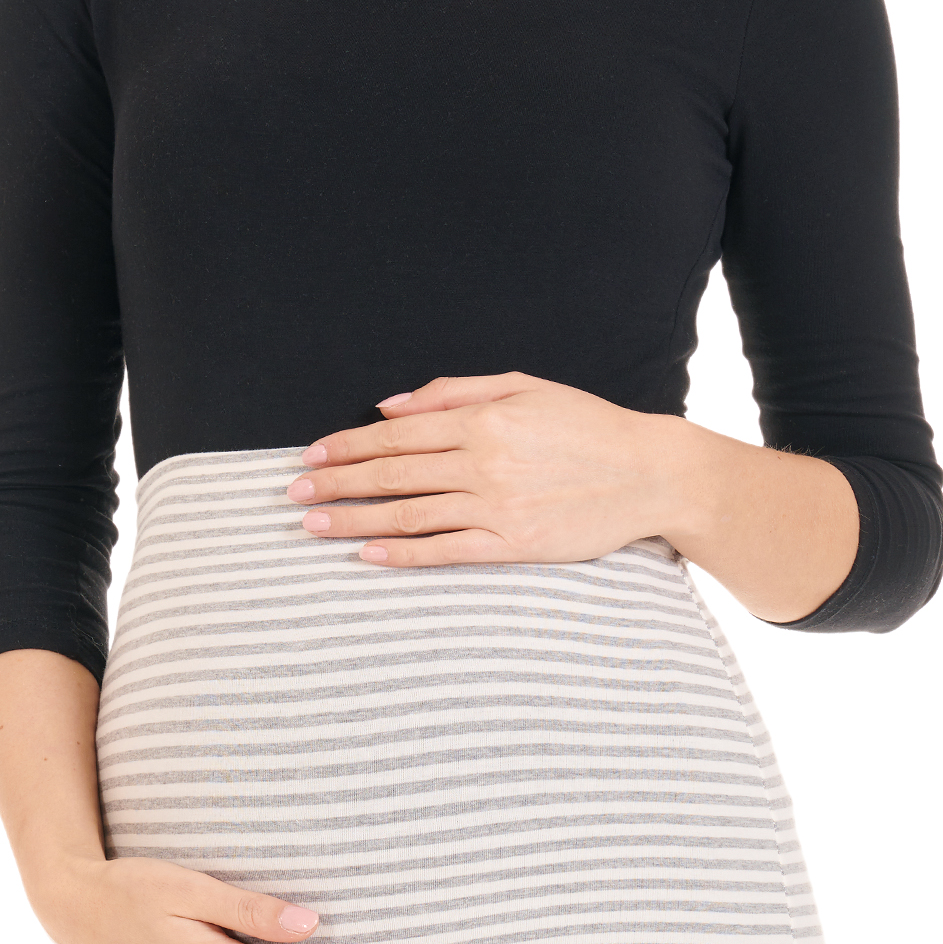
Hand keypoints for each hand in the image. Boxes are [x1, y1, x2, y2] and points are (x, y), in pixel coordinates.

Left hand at [286, 371, 686, 566]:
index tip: (311, 455)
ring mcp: (499, 505)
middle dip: (336, 483)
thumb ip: (454, 391)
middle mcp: (484, 461)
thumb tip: (389, 405)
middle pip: (393, 473)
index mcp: (484, 419)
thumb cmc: (587, 425)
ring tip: (312, 525)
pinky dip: (404, 554)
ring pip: (410, 513)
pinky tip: (368, 556)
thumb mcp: (524, 387)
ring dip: (355, 520)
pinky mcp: (515, 544)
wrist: (649, 473)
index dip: (348, 445)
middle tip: (293, 493)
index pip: (397, 433)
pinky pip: (447, 551)